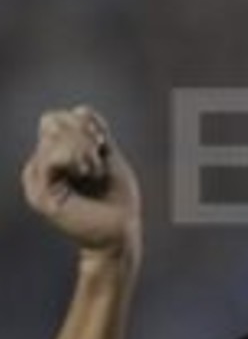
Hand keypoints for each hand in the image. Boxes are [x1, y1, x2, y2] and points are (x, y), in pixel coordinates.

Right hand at [21, 106, 140, 271]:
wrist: (120, 230)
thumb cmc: (117, 198)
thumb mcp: (108, 157)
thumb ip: (95, 134)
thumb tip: (81, 108)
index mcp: (54, 156)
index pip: (57, 118)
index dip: (84, 124)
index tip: (102, 144)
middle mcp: (40, 165)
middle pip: (53, 122)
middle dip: (84, 136)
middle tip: (98, 163)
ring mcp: (37, 179)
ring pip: (54, 136)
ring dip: (85, 150)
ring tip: (94, 173)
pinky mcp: (40, 194)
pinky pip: (53, 156)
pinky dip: (77, 158)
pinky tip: (87, 173)